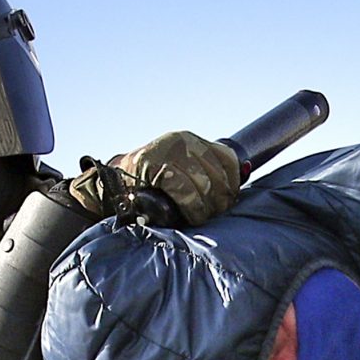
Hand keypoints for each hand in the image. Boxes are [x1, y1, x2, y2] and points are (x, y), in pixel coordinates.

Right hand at [68, 131, 241, 225]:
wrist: (111, 185)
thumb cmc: (152, 184)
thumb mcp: (184, 172)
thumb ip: (212, 172)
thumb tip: (248, 169)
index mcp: (192, 141)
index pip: (228, 158)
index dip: (232, 183)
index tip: (226, 201)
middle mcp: (182, 141)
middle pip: (218, 174)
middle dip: (220, 199)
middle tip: (213, 215)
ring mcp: (167, 151)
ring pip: (204, 183)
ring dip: (206, 207)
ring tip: (201, 218)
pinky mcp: (153, 165)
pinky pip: (185, 189)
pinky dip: (191, 207)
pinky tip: (190, 216)